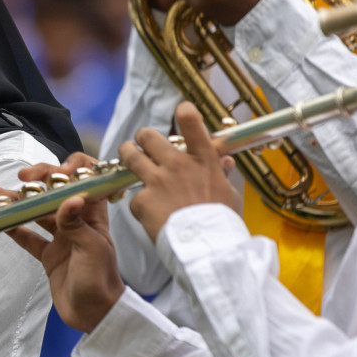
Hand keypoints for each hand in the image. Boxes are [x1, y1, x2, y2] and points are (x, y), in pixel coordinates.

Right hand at [0, 153, 124, 333]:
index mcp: (94, 217)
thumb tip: (68, 198)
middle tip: (22, 179)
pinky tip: (0, 222)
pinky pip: (29, 238)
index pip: (86, 181)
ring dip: (19, 203)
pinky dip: (15, 230)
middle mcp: (78, 223)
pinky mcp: (49, 256)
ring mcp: (62, 239)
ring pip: (38, 213)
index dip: (73, 169)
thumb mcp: (91, 250)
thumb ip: (77, 224)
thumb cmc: (101, 282)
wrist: (95, 315)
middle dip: (38, 181)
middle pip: (56, 192)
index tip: (56, 172)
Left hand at [122, 102, 240, 242]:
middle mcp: (178, 164)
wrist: (208, 247)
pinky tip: (149, 214)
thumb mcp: (229, 194)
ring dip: (127, 153)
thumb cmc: (222, 222)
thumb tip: (225, 162)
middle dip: (143, 137)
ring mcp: (158, 180)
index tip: (182, 109)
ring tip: (127, 155)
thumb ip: (221, 174)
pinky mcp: (142, 200)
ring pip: (130, 155)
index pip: (191, 121)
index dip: (184, 111)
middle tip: (142, 143)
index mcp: (203, 160)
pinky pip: (135, 197)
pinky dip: (140, 204)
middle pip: (149, 136)